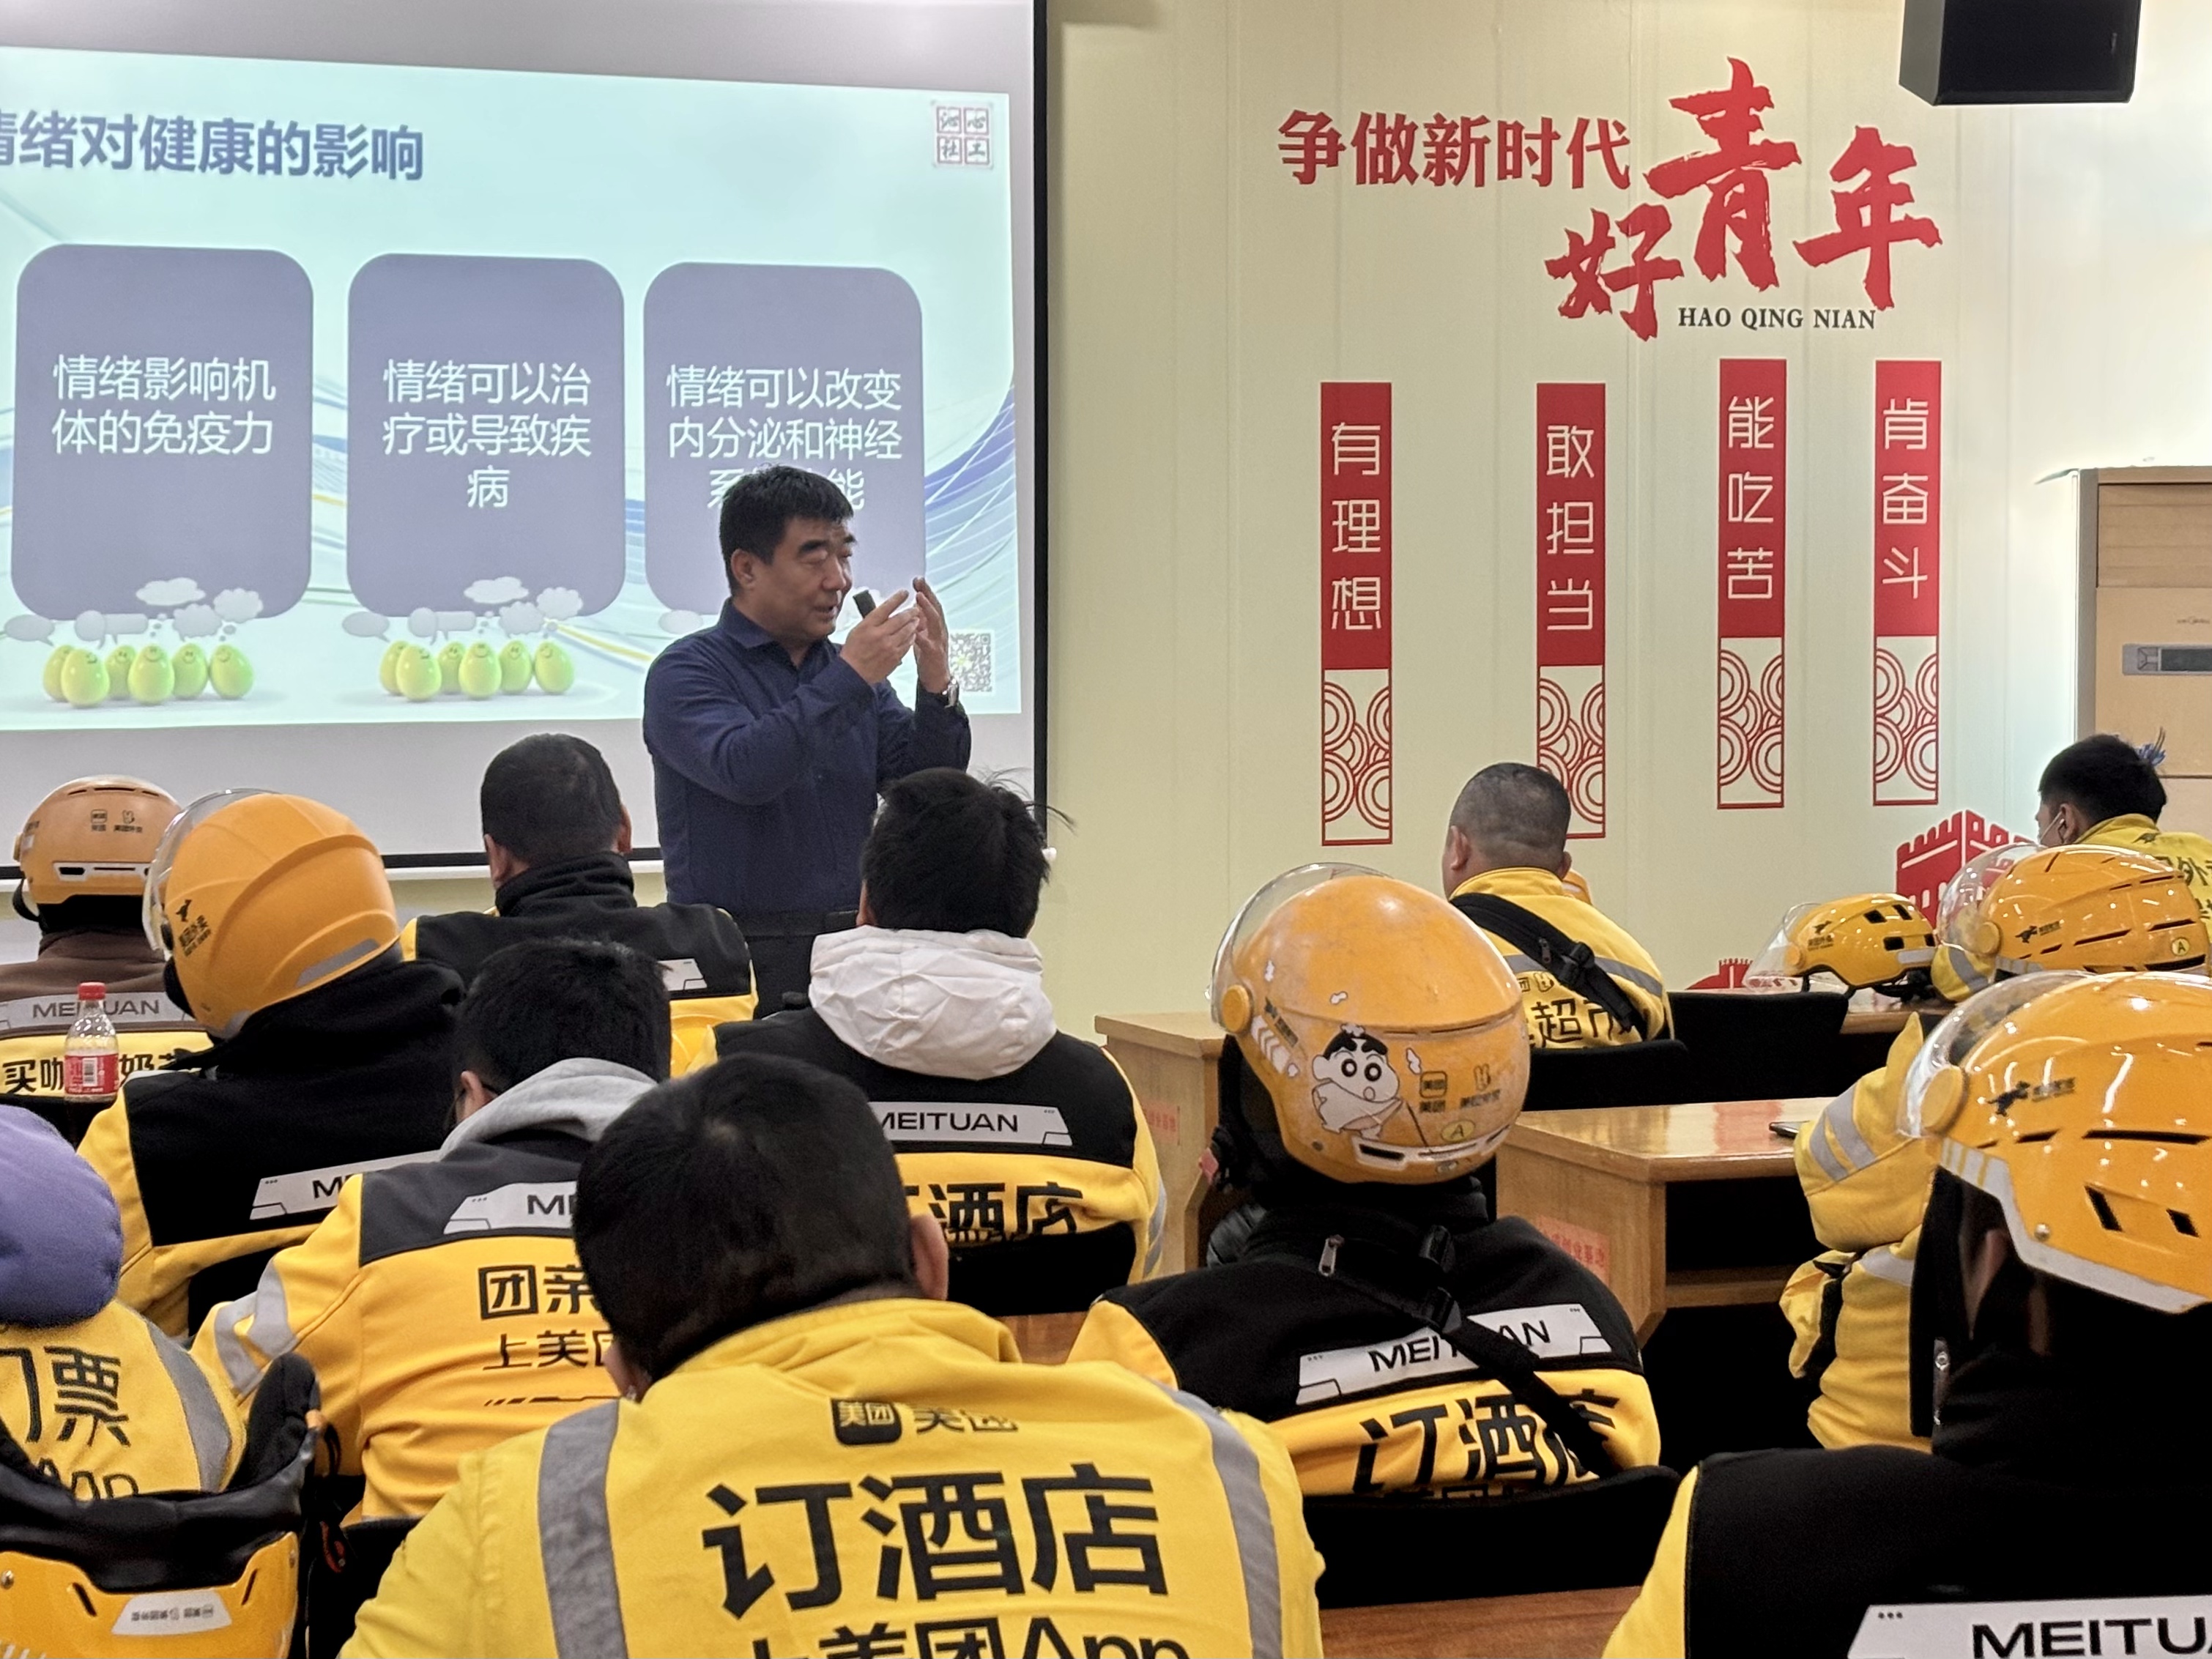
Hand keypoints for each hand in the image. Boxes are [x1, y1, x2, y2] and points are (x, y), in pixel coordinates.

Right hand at [840, 589, 917, 683]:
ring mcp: (889, 646)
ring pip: (907, 631)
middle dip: (910, 612)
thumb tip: (886, 611)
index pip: (886, 607)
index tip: (905, 592)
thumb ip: (873, 621)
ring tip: (916, 620)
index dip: (897, 599)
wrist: (853, 673)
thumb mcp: (858, 629)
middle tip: (915, 609)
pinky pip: (907, 644)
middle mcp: (880, 634)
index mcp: (868, 625)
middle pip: (900, 619)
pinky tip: (913, 634)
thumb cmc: (853, 650)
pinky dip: (911, 637)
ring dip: (914, 624)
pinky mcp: (895, 657)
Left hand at [913, 576, 950, 695]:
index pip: (931, 604)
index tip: (917, 580)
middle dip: (928, 594)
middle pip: (936, 608)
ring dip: (928, 609)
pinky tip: (915, 629)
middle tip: (920, 582)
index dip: (925, 591)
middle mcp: (939, 630)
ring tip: (919, 598)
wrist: (936, 678)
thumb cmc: (928, 656)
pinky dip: (922, 635)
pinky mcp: (934, 653)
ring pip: (936, 622)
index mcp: (935, 625)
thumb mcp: (923, 634)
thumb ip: (920, 621)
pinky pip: (928, 643)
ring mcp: (938, 641)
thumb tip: (914, 606)